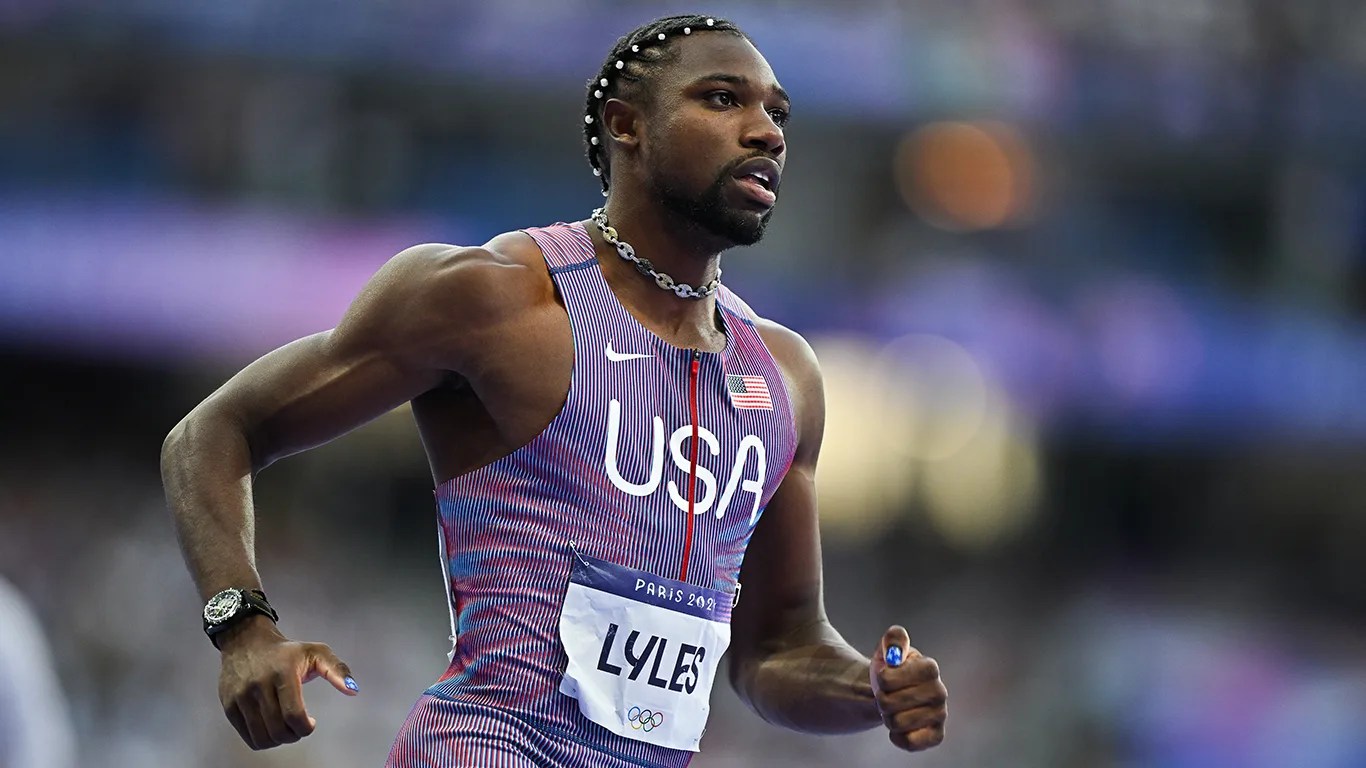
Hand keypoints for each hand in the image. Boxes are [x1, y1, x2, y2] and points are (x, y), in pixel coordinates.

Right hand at [216, 615, 358, 749]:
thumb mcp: (316, 652)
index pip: (293, 715)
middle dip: (294, 735)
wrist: (246, 640)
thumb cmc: (285, 651)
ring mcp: (240, 696)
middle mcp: (258, 684)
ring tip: (285, 727)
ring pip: (262, 737)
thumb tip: (353, 690)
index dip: (306, 727)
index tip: (311, 722)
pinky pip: (247, 737)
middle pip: (278, 730)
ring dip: (278, 740)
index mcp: (282, 672)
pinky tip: (271, 727)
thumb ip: (337, 670)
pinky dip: (262, 740)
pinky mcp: (229, 705)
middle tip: (298, 726)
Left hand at [869, 625, 946, 752]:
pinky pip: (909, 742)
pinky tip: (900, 728)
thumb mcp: (889, 648)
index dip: (881, 679)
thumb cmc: (891, 669)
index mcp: (929, 667)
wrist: (895, 694)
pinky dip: (897, 737)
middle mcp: (940, 691)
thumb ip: (894, 639)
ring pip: (895, 723)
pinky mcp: (937, 735)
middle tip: (888, 694)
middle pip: (888, 702)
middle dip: (881, 699)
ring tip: (894, 709)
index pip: (887, 679)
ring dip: (887, 717)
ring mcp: (940, 714)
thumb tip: (895, 653)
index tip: (885, 675)